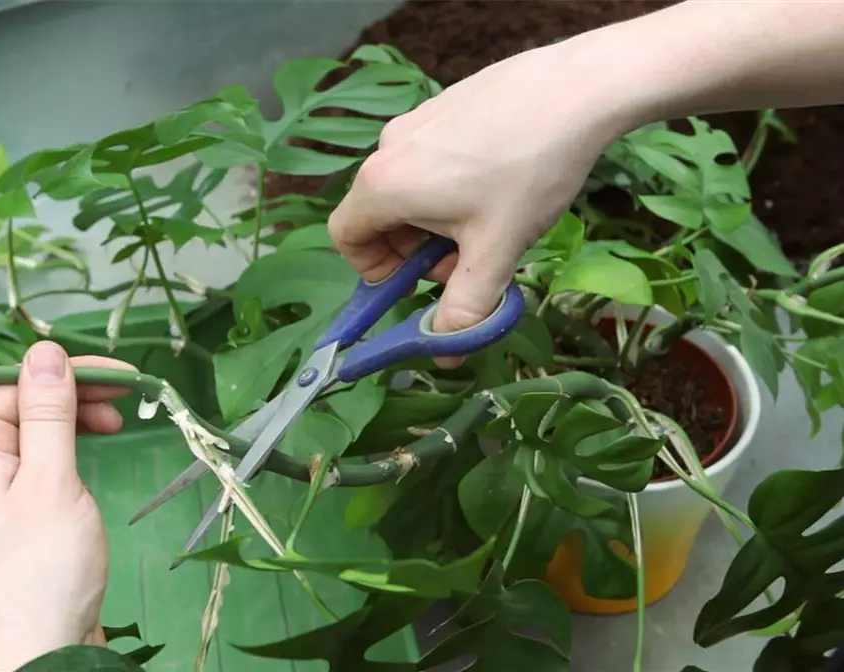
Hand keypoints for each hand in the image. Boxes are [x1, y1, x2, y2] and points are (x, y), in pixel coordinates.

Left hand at [0, 342, 134, 670]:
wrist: (39, 654)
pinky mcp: (7, 525)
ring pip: (29, 441)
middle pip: (19, 411)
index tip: (123, 376)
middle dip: (73, 399)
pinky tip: (87, 464)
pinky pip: (32, 472)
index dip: (68, 375)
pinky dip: (64, 459)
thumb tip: (45, 351)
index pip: (14, 388)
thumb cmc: (46, 567)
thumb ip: (49, 412)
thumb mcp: (53, 479)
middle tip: (127, 403)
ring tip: (115, 430)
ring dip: (72, 426)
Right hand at [328, 40, 634, 352]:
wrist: (578, 89)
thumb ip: (465, 309)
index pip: (345, 236)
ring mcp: (416, 120)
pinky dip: (450, 183)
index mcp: (385, 185)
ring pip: (408, 186)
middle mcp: (388, 148)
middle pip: (379, 213)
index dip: (372, 269)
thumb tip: (446, 353)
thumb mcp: (495, 252)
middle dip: (415, 249)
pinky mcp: (444, 103)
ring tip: (491, 222)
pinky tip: (501, 182)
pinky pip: (430, 157)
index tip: (415, 280)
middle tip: (465, 260)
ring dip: (436, 218)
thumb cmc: (528, 173)